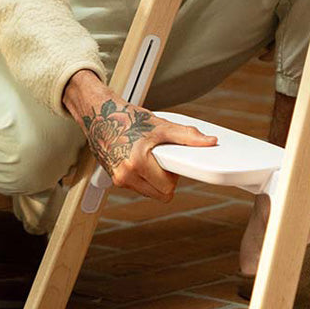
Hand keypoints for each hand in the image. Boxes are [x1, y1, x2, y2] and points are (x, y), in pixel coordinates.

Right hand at [63, 70, 216, 201]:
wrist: (99, 114)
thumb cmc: (128, 118)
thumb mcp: (161, 125)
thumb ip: (187, 136)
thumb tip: (210, 142)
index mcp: (138, 162)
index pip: (167, 189)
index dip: (174, 177)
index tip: (172, 163)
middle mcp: (126, 175)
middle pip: (159, 194)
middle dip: (165, 180)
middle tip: (161, 157)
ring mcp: (118, 179)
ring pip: (149, 192)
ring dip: (153, 179)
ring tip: (149, 156)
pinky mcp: (114, 179)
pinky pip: (138, 186)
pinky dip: (142, 176)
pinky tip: (139, 159)